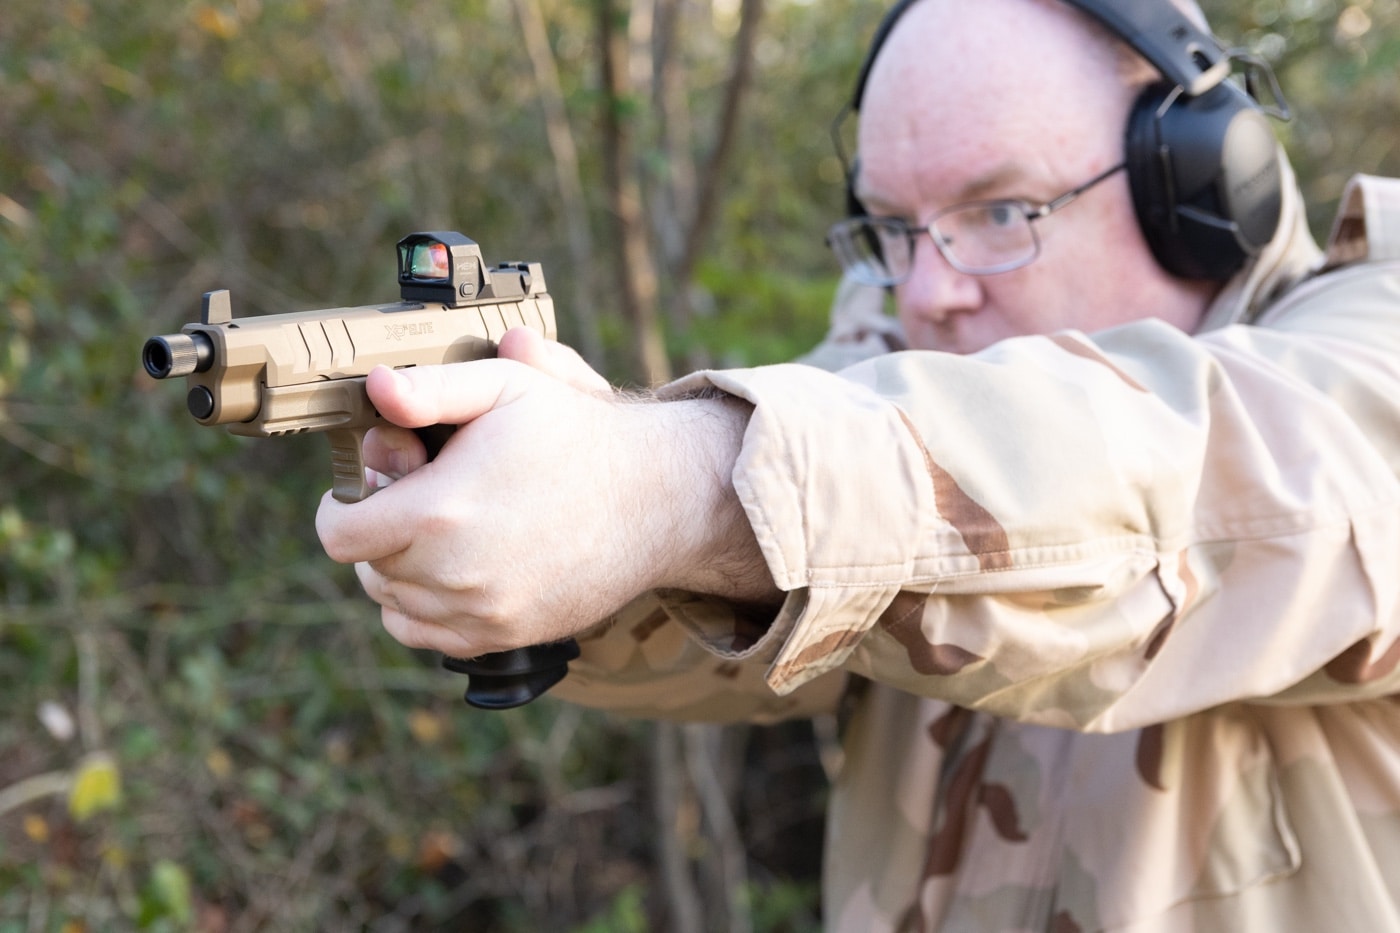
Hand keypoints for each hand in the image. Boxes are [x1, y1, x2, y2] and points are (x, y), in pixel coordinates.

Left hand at [315, 336, 775, 657]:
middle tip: (428, 494)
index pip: (339, 533)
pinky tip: (456, 568)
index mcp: (438, 512)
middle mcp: (453, 575)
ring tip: (445, 528)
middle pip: (367, 566)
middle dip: (383, 528)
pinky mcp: (503, 636)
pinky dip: (425, 607)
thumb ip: (431, 390)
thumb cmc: (576, 435)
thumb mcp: (505, 388)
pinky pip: (427, 635)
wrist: (654, 499)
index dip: (346, 503)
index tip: (380, 482)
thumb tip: (377, 391)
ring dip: (402, 568)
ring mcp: (480, 613)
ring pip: (393, 603)